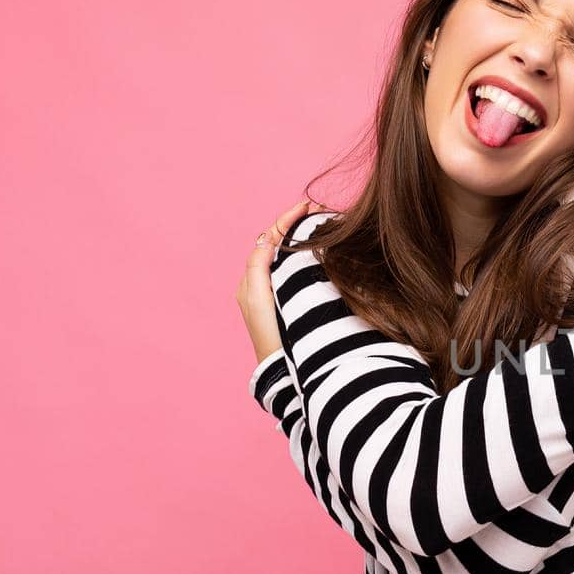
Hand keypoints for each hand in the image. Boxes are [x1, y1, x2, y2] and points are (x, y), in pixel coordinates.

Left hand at [237, 198, 325, 362]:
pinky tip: (321, 253)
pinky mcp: (291, 302)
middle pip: (279, 245)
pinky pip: (297, 271)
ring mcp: (277, 293)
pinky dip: (307, 257)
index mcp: (252, 280)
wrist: (282, 368)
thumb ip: (259, 266)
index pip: (270, 240)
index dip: (286, 220)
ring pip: (289, 257)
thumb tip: (268, 239)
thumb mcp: (258, 298)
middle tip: (317, 211)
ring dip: (303, 239)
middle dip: (295, 226)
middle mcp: (262, 284)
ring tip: (321, 225)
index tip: (305, 206)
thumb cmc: (269, 336)